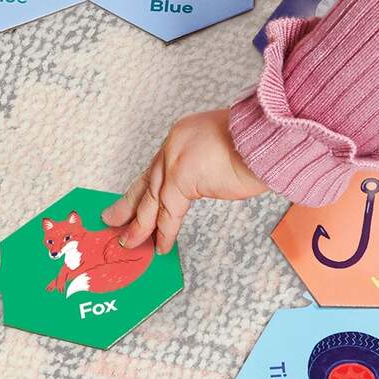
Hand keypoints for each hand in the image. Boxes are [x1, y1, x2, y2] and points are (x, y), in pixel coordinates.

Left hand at [102, 109, 267, 253]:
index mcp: (182, 134)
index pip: (158, 166)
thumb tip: (204, 180)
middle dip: (129, 204)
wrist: (266, 138)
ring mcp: (175, 159)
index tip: (134, 200)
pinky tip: (161, 245)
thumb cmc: (258, 142)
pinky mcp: (182, 178)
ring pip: (152, 199)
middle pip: (147, 180)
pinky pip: (169, 213)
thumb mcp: (225, 147)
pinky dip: (164, 231)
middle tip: (112, 218)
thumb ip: (207, 162)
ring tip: (130, 241)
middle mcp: (174, 143)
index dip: (146, 187)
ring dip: (140, 224)